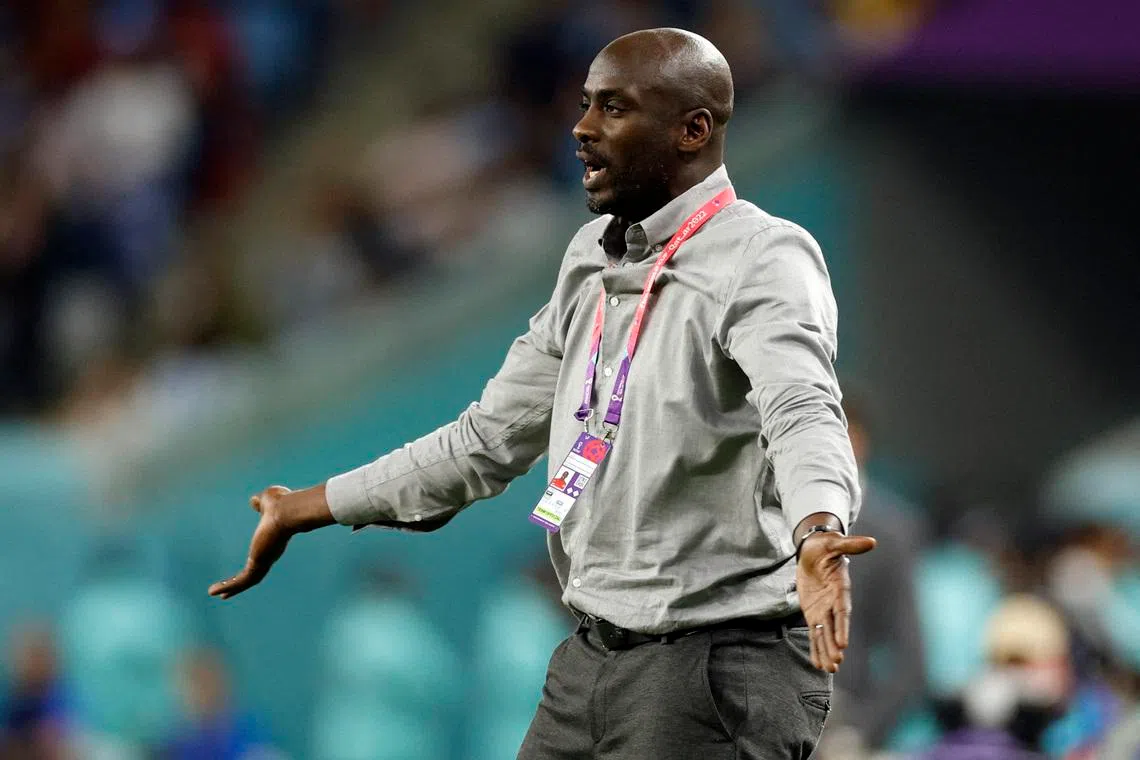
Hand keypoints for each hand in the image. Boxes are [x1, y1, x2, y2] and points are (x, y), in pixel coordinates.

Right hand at [208, 484, 334, 599]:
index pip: (261, 556)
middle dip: (241, 582)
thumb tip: (254, 500)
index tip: (246, 567)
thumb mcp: (267, 501)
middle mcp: (271, 554)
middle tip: (228, 592)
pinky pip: (241, 580)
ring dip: (230, 588)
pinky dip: (227, 586)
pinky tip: (213, 591)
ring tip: (215, 593)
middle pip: (255, 574)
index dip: (253, 563)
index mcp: (273, 541)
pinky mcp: (258, 564)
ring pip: (246, 580)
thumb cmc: (283, 503)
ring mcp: (265, 560)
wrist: (289, 510)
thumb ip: (260, 503)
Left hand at [796, 531, 875, 672]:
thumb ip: (849, 545)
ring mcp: (824, 609)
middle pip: (834, 627)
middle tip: (836, 662)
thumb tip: (871, 542)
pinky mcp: (814, 612)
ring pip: (825, 634)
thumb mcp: (833, 542)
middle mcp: (834, 602)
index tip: (843, 643)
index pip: (842, 610)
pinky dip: (816, 648)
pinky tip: (819, 664)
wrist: (813, 550)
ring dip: (826, 651)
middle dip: (834, 645)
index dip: (842, 627)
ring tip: (829, 669)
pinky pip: (815, 633)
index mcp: (841, 588)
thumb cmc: (824, 545)